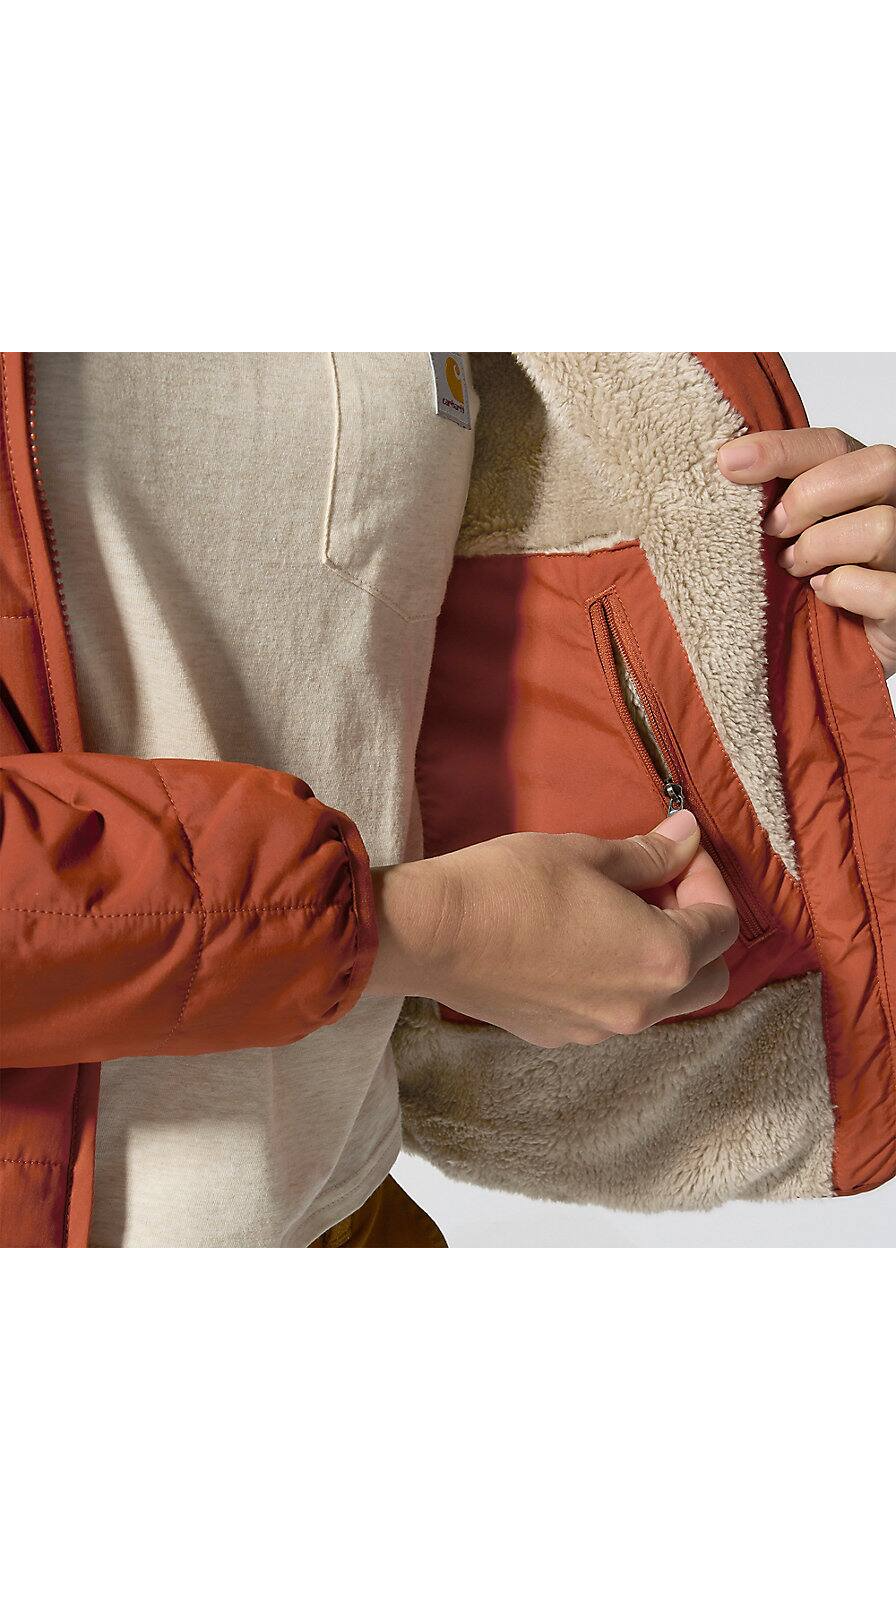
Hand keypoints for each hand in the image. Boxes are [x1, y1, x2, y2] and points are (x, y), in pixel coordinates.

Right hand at [368, 812, 739, 1046]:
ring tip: (620, 914)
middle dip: (698, 931)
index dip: (709, 879)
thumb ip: (651, 854)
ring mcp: (603, 1029)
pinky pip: (615, 1011)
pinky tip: (581, 943)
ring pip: (664, 1001)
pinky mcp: (564, 1035)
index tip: (678, 850)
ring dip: (660, 959)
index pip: (722, 924)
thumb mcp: (589, 854)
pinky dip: (618, 980)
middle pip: (709, 977)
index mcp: (663, 957)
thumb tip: (689, 837)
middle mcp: (643, 1006)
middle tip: (660, 887)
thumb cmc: (512, 884)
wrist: (433, 934)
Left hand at [718, 429, 895, 677]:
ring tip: (795, 569)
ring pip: (880, 528)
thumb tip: (724, 466)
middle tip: (772, 530)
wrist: (841, 649)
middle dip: (808, 498)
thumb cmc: (815, 581)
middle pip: (877, 467)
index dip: (780, 449)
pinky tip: (824, 594)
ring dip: (820, 548)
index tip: (727, 462)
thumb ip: (777, 498)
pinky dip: (843, 590)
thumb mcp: (794, 532)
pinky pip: (884, 589)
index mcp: (870, 482)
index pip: (833, 444)